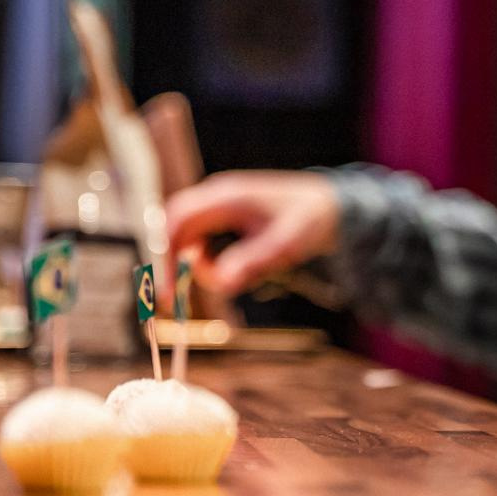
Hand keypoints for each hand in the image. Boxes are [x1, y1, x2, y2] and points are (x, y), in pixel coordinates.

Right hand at [164, 170, 341, 296]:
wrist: (330, 206)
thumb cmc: (310, 219)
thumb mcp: (285, 244)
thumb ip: (253, 262)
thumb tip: (221, 284)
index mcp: (227, 196)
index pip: (178, 220)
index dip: (166, 254)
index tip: (169, 289)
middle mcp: (217, 197)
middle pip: (176, 229)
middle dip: (174, 264)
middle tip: (176, 299)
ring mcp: (220, 206)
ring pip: (189, 238)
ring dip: (199, 265)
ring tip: (238, 276)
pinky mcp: (226, 218)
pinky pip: (203, 242)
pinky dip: (210, 261)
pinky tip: (239, 269)